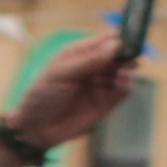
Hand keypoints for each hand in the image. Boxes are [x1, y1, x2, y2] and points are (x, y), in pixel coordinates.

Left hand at [12, 29, 144, 144]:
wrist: (36, 128)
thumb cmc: (41, 96)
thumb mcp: (60, 74)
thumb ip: (89, 61)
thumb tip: (116, 45)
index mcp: (80, 54)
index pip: (106, 40)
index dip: (119, 38)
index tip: (129, 40)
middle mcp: (95, 66)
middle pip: (121, 54)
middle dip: (128, 53)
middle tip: (129, 57)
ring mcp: (102, 83)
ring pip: (126, 70)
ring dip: (129, 69)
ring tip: (123, 72)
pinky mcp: (108, 101)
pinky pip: (125, 89)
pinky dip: (128, 84)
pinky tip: (123, 82)